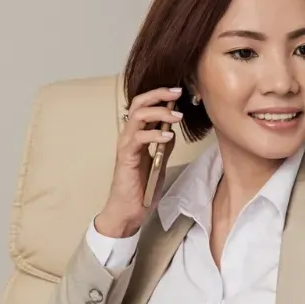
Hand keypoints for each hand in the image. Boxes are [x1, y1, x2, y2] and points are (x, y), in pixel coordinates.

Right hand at [94, 86, 183, 237]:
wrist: (128, 211)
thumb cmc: (141, 189)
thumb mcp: (158, 163)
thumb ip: (163, 146)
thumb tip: (172, 131)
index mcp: (137, 135)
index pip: (144, 106)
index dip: (160, 96)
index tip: (178, 92)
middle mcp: (129, 136)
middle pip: (138, 104)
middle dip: (158, 95)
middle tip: (177, 93)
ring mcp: (126, 145)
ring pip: (138, 116)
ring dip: (160, 113)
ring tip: (178, 116)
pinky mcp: (126, 157)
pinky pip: (138, 138)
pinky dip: (155, 134)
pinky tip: (169, 136)